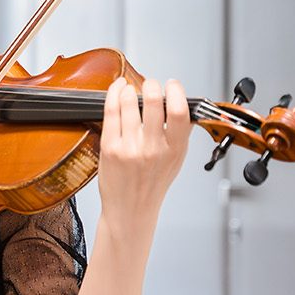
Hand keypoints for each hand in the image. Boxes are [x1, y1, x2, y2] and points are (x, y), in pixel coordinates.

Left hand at [97, 76, 190, 235]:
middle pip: (153, 103)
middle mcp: (153, 149)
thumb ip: (181, 134)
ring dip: (130, 89)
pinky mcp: (109, 147)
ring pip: (129, 103)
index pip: (179, 113)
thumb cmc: (152, 185)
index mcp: (174, 150)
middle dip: (151, 85)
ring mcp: (129, 148)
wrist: (130, 210)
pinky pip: (111, 112)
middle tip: (150, 84)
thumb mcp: (176, 161)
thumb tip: (184, 104)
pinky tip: (117, 89)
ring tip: (130, 88)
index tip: (172, 85)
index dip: (176, 91)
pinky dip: (114, 94)